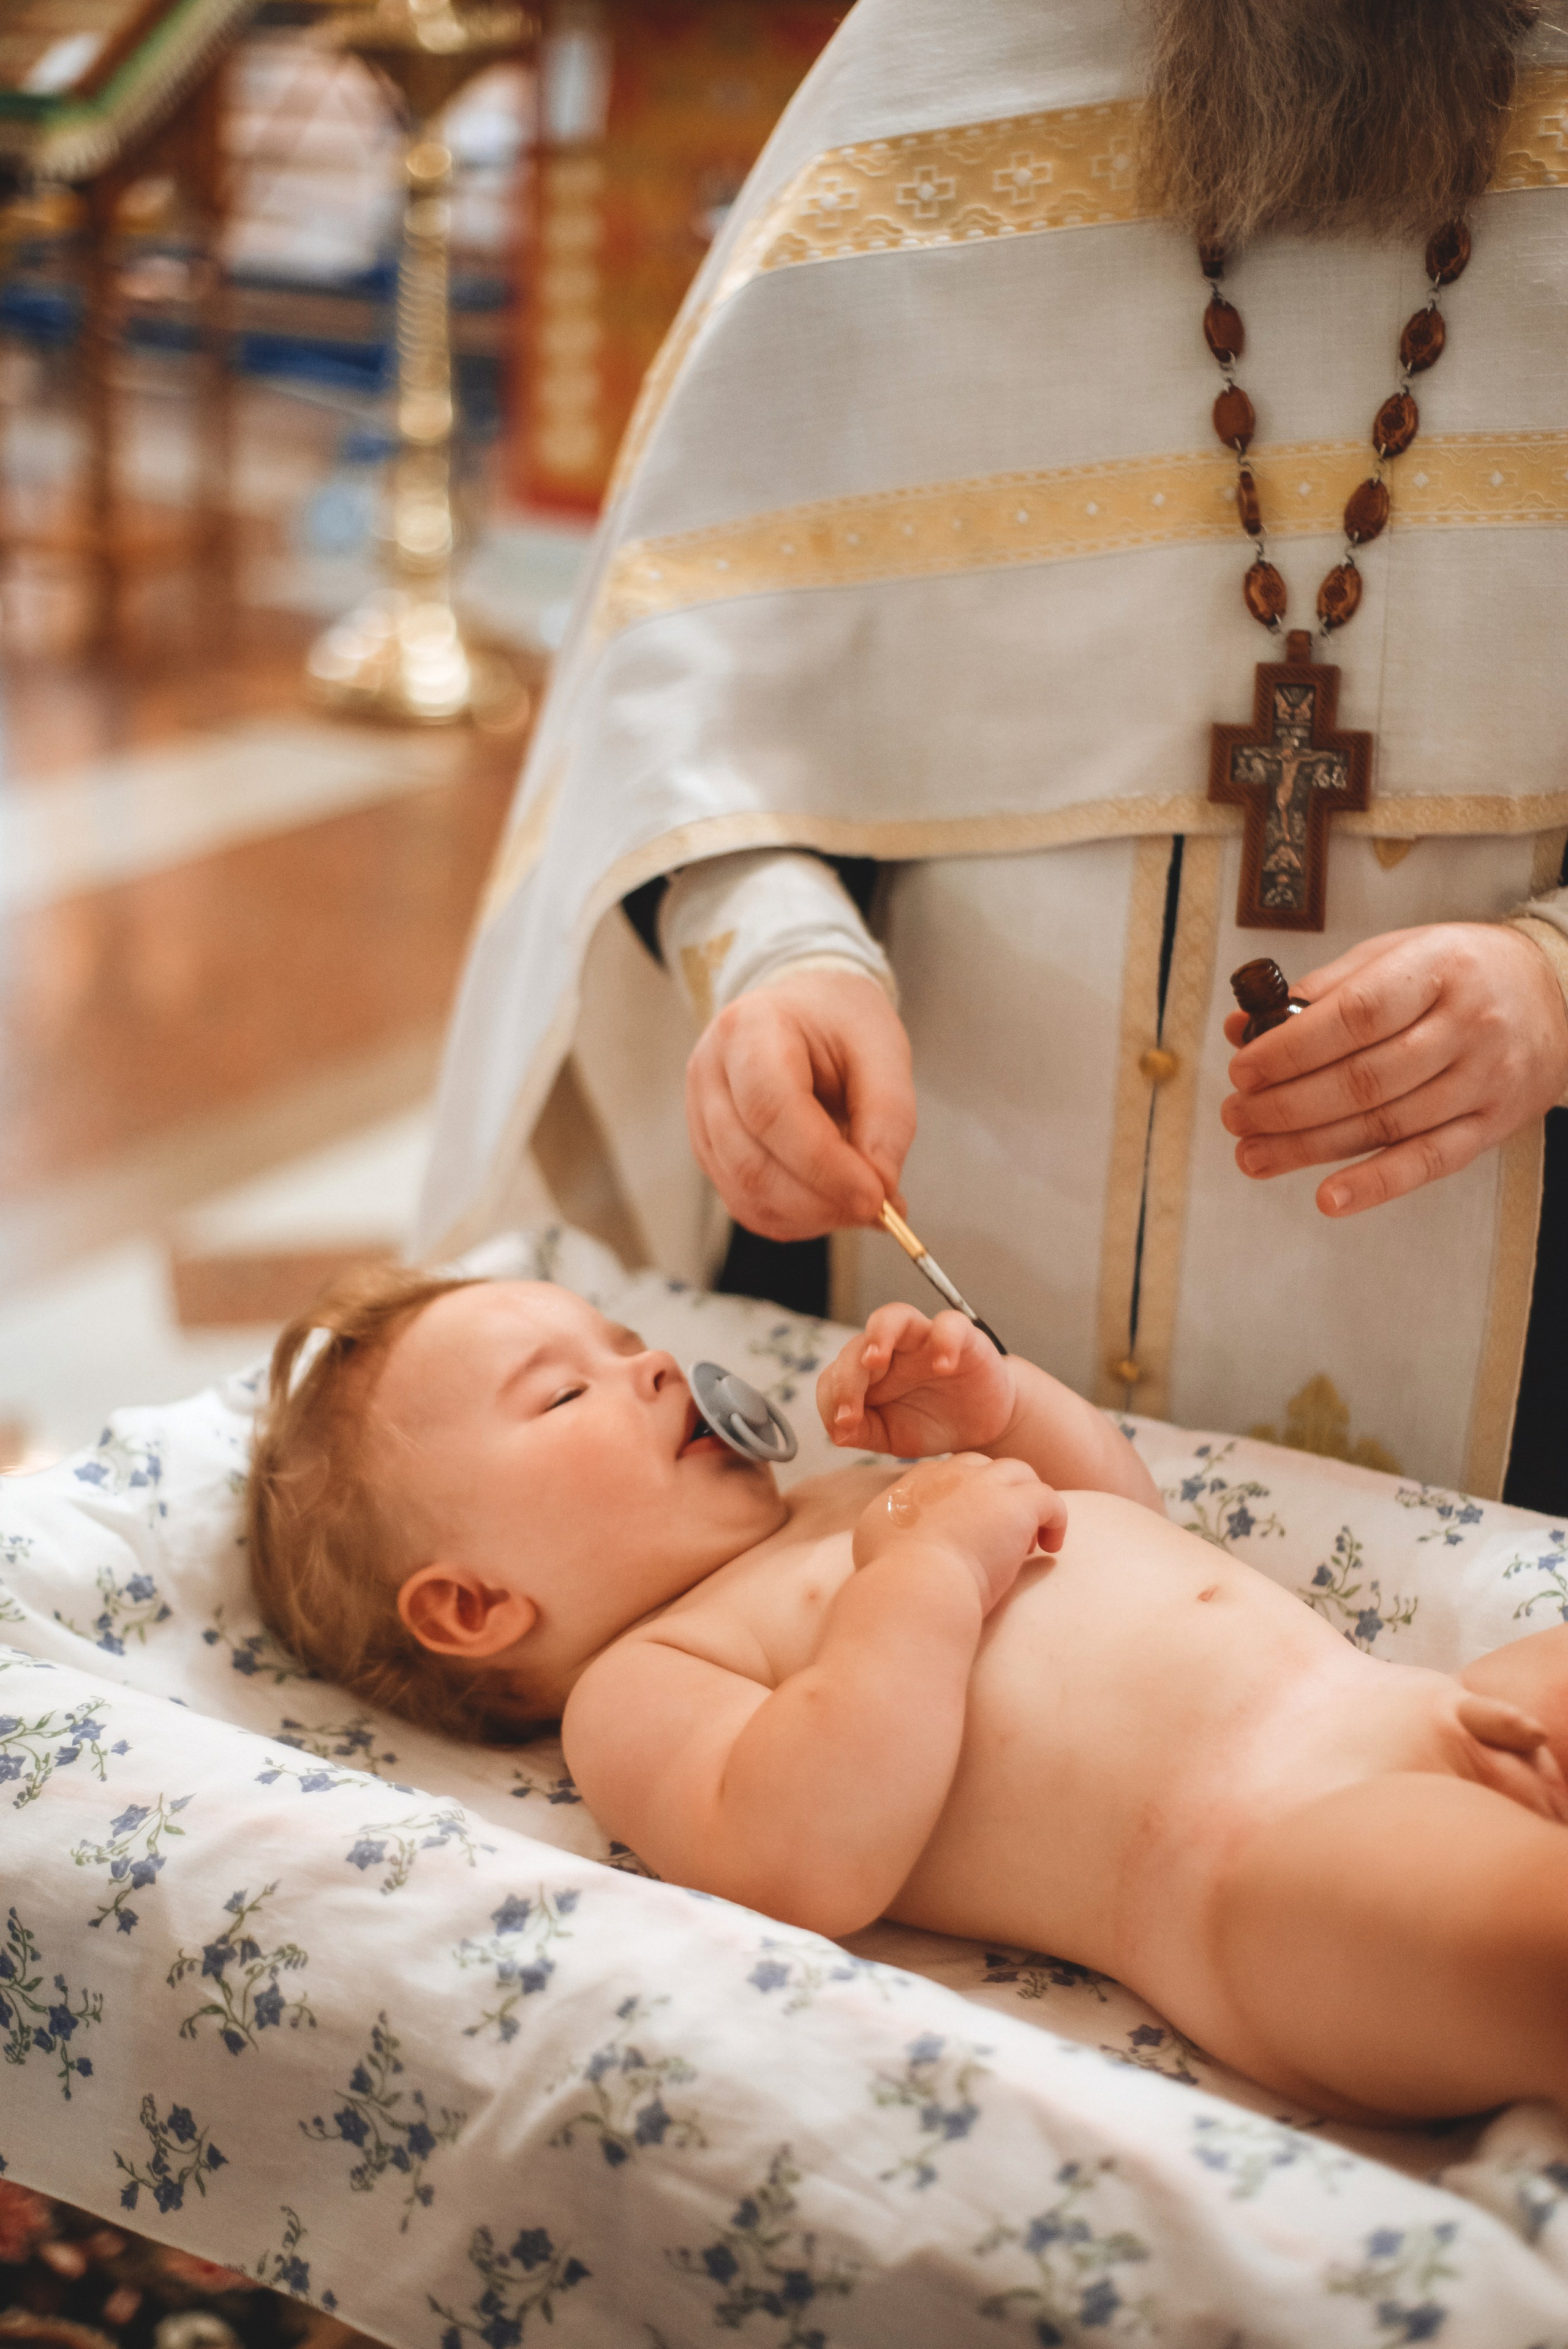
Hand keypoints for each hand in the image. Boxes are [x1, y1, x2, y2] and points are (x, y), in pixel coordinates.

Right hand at [685, 969, 915, 1240]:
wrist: (803, 1010)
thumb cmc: (841, 1023)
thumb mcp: (882, 1049)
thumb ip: (888, 1118)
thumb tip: (882, 1193)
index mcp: (748, 1028)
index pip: (770, 1109)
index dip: (823, 1164)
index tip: (876, 1195)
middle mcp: (710, 1073)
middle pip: (750, 1163)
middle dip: (820, 1200)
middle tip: (878, 1209)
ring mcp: (700, 1116)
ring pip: (744, 1194)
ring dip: (810, 1216)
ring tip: (860, 1204)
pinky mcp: (710, 1151)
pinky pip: (745, 1204)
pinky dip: (793, 1219)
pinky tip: (830, 1204)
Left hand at [818, 1304, 1016, 1456]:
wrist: (981, 1424)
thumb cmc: (931, 1422)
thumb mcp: (892, 1436)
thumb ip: (864, 1431)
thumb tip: (837, 1432)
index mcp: (869, 1373)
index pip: (835, 1373)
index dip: (833, 1397)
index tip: (844, 1427)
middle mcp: (892, 1349)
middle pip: (858, 1344)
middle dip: (847, 1377)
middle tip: (850, 1413)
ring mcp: (925, 1339)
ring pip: (895, 1315)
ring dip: (879, 1334)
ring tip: (874, 1360)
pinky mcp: (963, 1338)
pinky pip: (950, 1324)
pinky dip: (945, 1340)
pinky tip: (944, 1366)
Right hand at [852, 1454, 1065, 1613]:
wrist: (915, 1586)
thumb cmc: (891, 1578)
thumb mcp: (872, 1540)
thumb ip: (889, 1525)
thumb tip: (897, 1531)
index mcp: (916, 1483)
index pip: (947, 1475)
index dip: (962, 1499)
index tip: (966, 1530)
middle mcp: (950, 1474)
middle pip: (981, 1466)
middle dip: (993, 1492)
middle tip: (996, 1534)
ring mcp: (986, 1485)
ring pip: (1018, 1473)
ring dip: (1024, 1501)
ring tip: (1025, 1541)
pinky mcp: (1018, 1505)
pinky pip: (1049, 1499)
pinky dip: (1055, 1520)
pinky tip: (1051, 1547)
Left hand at [1220, 922, 1567, 1216]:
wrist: (1555, 995)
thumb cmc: (1459, 972)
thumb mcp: (1399, 953)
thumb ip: (1326, 989)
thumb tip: (1247, 1026)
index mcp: (1438, 970)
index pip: (1356, 1015)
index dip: (1292, 1048)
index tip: (1244, 1070)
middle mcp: (1468, 1025)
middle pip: (1365, 1078)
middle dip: (1287, 1105)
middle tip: (1236, 1117)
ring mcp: (1484, 1079)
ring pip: (1386, 1123)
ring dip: (1309, 1147)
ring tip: (1254, 1154)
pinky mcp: (1491, 1125)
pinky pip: (1429, 1161)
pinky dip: (1376, 1183)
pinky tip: (1329, 1197)